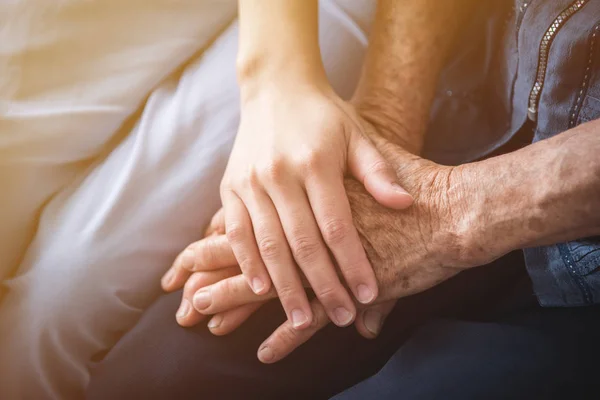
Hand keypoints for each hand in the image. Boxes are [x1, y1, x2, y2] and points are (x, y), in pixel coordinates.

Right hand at [183, 139, 469, 361]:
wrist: (275, 87)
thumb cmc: (323, 115)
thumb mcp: (357, 135)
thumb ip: (378, 173)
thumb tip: (404, 204)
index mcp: (316, 163)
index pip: (337, 227)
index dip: (353, 265)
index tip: (368, 295)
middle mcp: (280, 175)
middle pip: (303, 244)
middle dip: (323, 287)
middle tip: (340, 318)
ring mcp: (251, 182)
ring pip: (268, 245)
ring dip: (285, 287)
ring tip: (301, 320)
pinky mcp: (230, 187)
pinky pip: (237, 233)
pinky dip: (247, 263)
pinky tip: (259, 289)